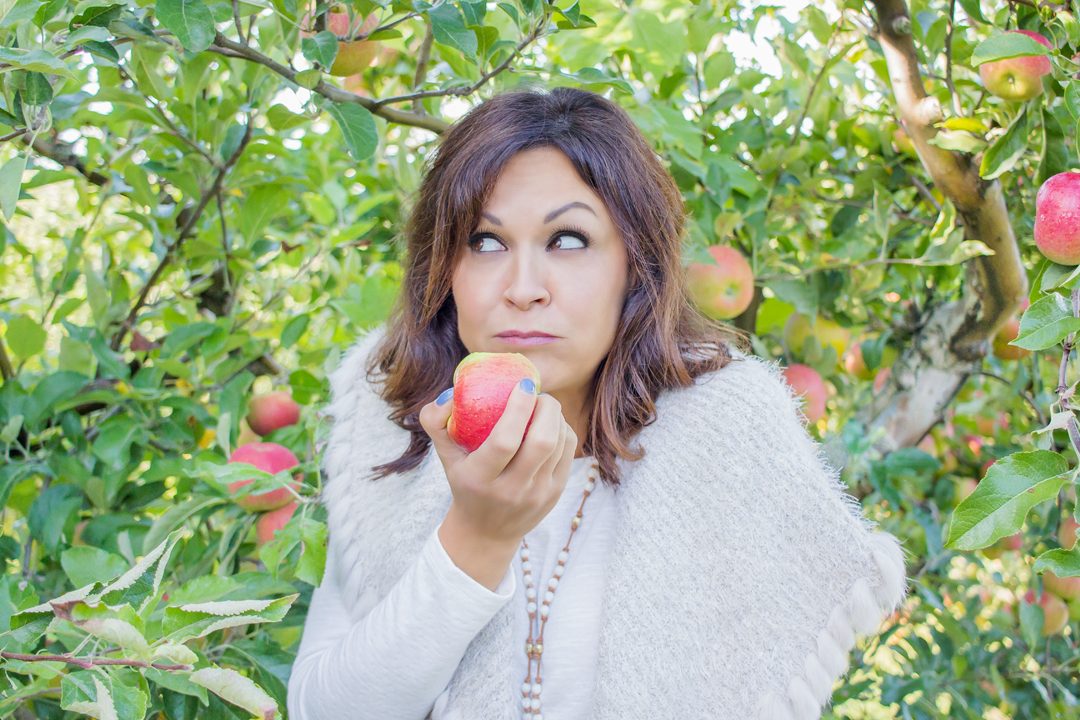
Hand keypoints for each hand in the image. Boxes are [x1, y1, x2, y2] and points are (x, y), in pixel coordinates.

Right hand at [419, 380, 577, 544]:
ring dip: (556, 416)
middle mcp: (511, 490)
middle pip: (542, 442)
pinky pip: (568, 452)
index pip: (504, 441)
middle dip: (546, 408)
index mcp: (479, 478)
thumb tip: (449, 393)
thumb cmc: (464, 483)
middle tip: (538, 393)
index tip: (522, 385)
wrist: (486, 533)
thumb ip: (435, 421)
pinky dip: (563, 430)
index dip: (518, 408)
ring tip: (543, 406)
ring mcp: (537, 494)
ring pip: (559, 444)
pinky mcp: (555, 493)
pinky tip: (551, 424)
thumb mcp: (444, 456)